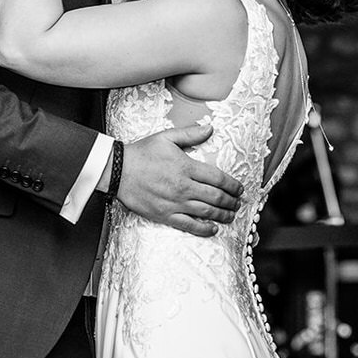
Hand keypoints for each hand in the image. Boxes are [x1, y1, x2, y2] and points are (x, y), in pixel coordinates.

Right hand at [116, 124, 243, 237]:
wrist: (117, 171)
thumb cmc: (141, 153)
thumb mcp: (166, 137)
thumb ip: (190, 134)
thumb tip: (210, 129)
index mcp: (186, 167)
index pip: (218, 178)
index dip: (233, 185)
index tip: (239, 188)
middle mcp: (183, 187)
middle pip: (216, 197)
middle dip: (231, 201)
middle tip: (237, 203)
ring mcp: (175, 203)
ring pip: (206, 212)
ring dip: (223, 215)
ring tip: (230, 215)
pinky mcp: (165, 215)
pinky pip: (189, 226)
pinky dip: (203, 229)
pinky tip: (213, 229)